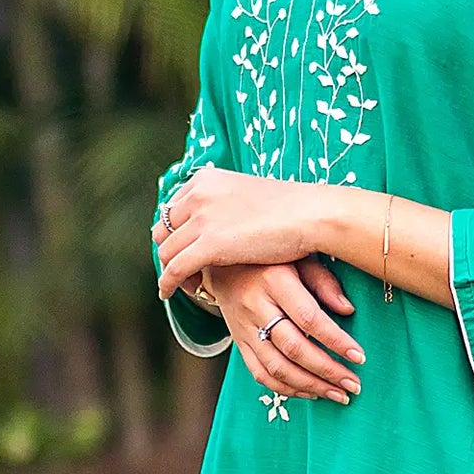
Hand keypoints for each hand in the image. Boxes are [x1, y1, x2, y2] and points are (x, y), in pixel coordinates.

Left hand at [155, 169, 336, 300]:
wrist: (309, 214)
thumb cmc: (290, 209)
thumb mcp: (247, 195)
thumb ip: (226, 204)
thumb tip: (218, 223)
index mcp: (206, 179)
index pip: (173, 209)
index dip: (174, 233)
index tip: (183, 249)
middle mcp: (197, 194)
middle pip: (164, 230)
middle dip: (169, 251)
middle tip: (182, 270)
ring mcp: (201, 218)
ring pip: (167, 251)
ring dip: (170, 271)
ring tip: (185, 285)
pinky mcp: (208, 244)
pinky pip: (174, 269)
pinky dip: (167, 283)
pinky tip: (167, 293)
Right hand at [206, 258, 363, 404]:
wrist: (221, 260)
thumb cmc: (270, 257)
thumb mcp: (299, 257)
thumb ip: (323, 281)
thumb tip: (348, 310)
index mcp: (274, 281)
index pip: (308, 317)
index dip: (335, 340)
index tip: (359, 356)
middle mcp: (255, 307)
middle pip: (293, 348)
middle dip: (327, 371)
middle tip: (353, 384)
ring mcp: (244, 328)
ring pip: (276, 367)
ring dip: (310, 386)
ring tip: (338, 394)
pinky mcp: (238, 342)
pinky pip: (260, 374)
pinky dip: (287, 388)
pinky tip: (310, 392)